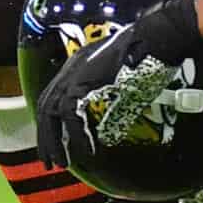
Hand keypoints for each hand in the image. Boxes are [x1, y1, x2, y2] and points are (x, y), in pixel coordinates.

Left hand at [32, 0, 202, 183]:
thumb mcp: (126, 87)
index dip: (52, 123)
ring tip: (64, 163)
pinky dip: (76, 134)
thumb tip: (107, 133)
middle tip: (51, 162)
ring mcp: (75, 73)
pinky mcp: (83, 80)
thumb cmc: (148, 58)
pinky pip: (71, 113)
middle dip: (47, 137)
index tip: (56, 143)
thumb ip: (113, 107)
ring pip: (51, 112)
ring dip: (56, 141)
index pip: (53, 98)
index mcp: (79, 67)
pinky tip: (86, 150)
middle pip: (45, 107)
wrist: (156, 39)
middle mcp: (72, 69)